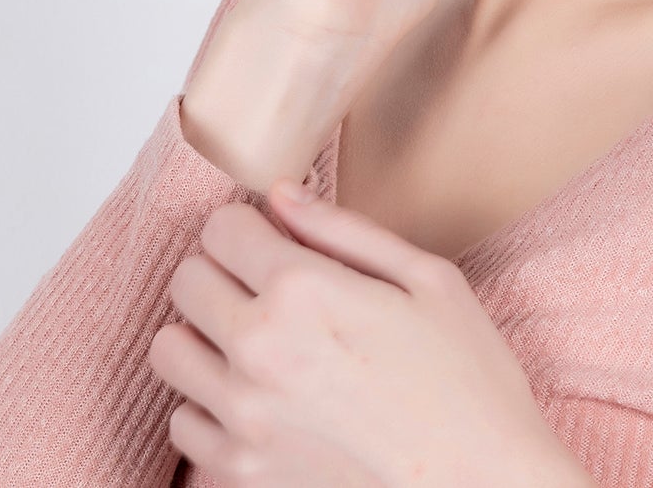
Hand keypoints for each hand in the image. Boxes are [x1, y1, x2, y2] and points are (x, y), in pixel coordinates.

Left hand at [149, 183, 583, 487]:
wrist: (483, 485)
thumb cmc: (468, 379)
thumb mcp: (427, 277)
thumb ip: (343, 229)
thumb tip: (281, 194)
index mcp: (305, 290)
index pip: (220, 227)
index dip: (248, 222)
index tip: (273, 236)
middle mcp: (260, 350)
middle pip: (186, 279)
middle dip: (221, 267)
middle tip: (266, 280)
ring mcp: (244, 417)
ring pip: (169, 347)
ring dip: (205, 332)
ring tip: (255, 336)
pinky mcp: (241, 471)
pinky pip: (181, 420)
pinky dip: (209, 400)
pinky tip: (259, 392)